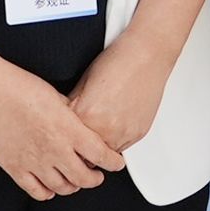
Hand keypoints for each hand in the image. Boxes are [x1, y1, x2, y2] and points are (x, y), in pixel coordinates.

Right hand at [0, 62, 125, 199]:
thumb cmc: (17, 86)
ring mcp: (34, 161)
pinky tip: (51, 187)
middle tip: (98, 175)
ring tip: (75, 180)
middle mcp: (54, 149)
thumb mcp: (55, 95)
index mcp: (68, 129)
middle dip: (95, 178)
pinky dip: (48, 192)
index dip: (113, 162)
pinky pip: (36, 191)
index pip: (101, 154)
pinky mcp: (14, 167)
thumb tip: (79, 122)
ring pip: (62, 187)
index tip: (117, 163)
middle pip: (84, 178)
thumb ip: (70, 115)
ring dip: (73, 186)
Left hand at [68, 32, 176, 155]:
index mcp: (86, 114)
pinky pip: (121, 148)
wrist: (147, 55)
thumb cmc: (117, 62)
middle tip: (81, 134)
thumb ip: (71, 106)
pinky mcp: (137, 134)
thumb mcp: (83, 81)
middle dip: (81, 147)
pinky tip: (115, 121)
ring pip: (103, 155)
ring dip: (99, 146)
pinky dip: (115, 140)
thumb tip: (62, 121)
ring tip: (100, 126)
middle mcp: (105, 128)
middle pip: (84, 153)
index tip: (64, 137)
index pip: (67, 140)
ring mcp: (123, 133)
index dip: (65, 138)